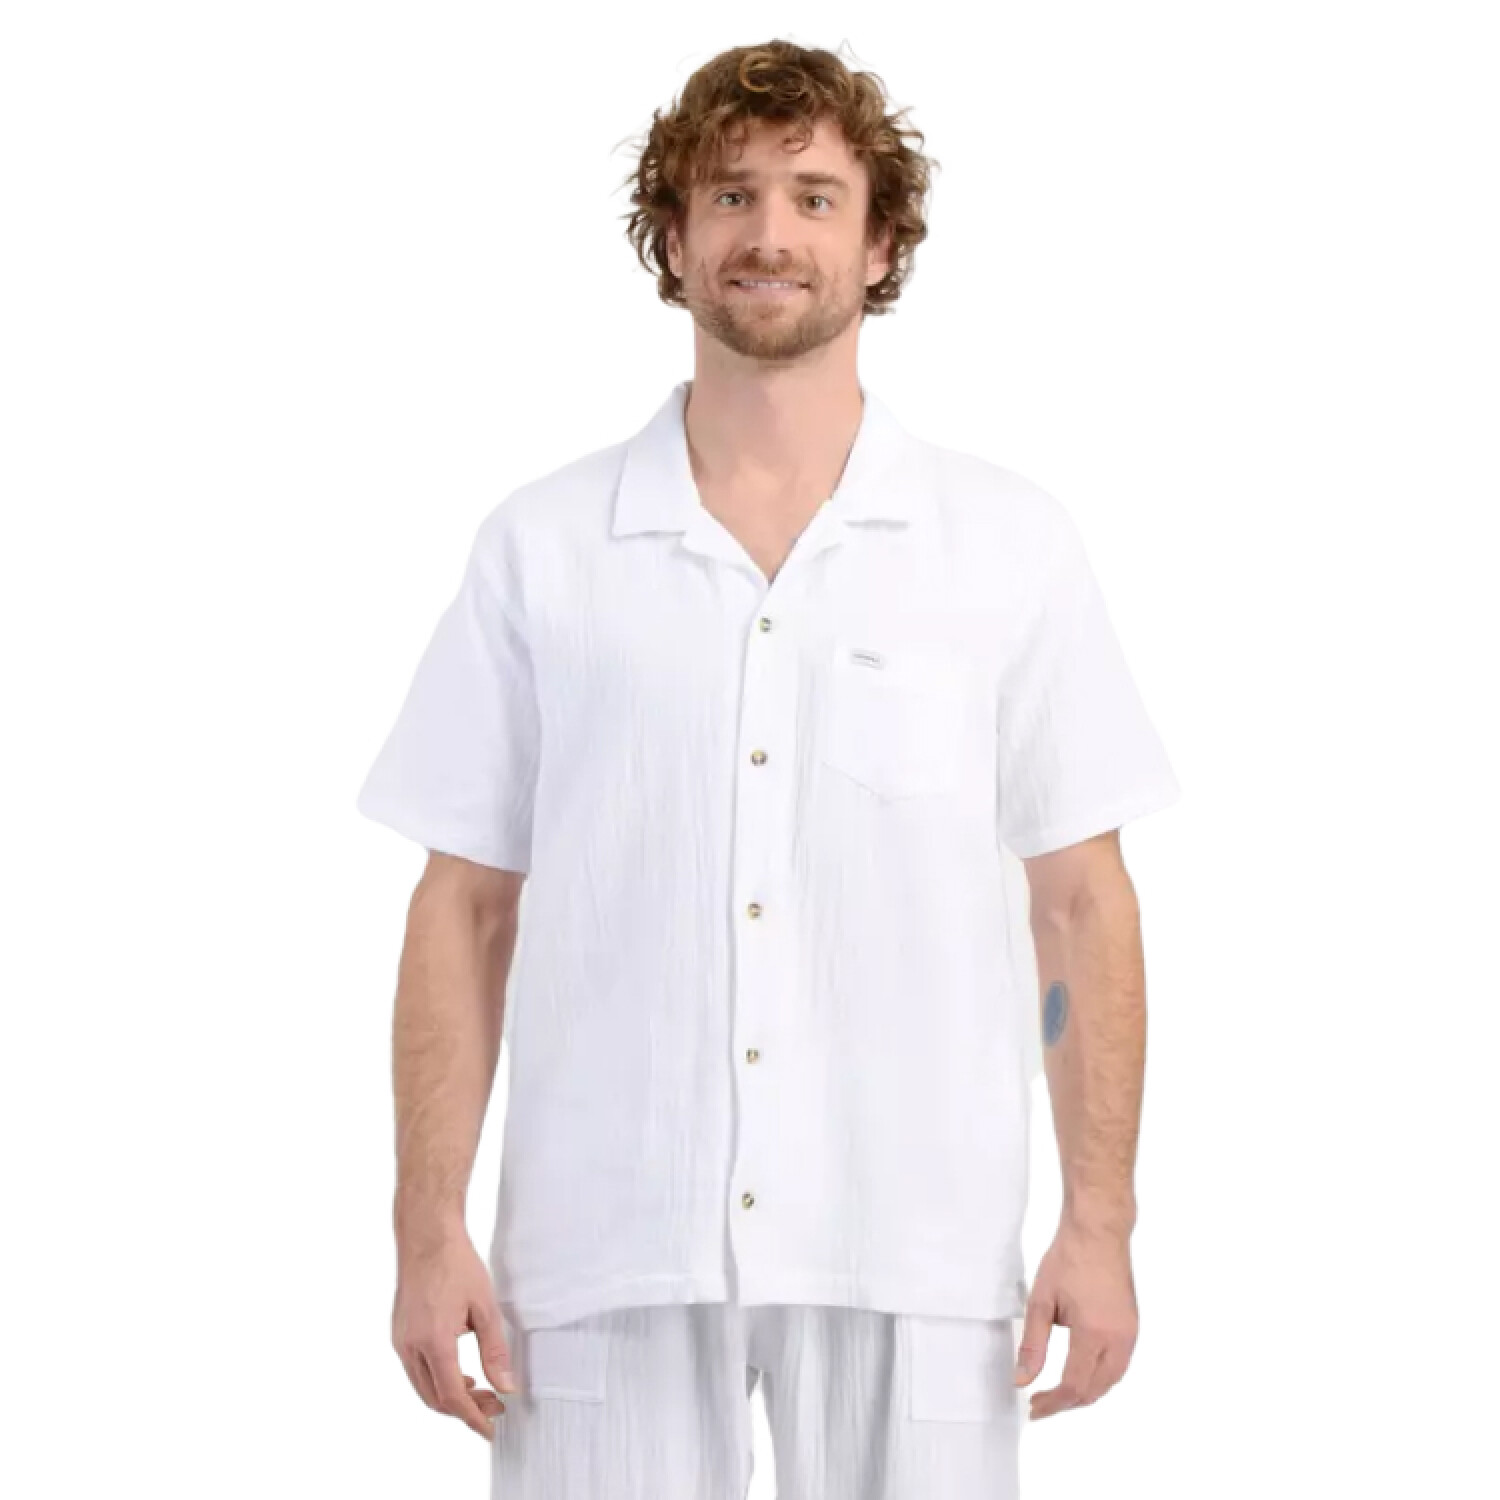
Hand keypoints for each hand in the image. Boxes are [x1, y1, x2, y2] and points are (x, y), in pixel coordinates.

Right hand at [392, 1226, 517, 1440]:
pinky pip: (416, 1370)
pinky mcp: (399, 1333)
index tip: (491, 1428)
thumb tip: (505, 1386)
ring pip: (423, 1387)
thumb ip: (495, 1351)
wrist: (427, 1235)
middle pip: (435, 1399)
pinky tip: (459, 1372)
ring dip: (450, 1396)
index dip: (473, 1417)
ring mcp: (401, 1340)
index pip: (452, 1397)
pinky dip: (437, 1380)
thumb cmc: (457, 1265)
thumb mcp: (485, 1307)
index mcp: (434, 1342)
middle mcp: (411, 1346)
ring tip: (480, 1391)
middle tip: (494, 1406)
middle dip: (465, 1409)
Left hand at [1012, 1220, 1138, 1419]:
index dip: (1052, 1403)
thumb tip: (1022, 1380)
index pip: (1074, 1386)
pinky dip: (1100, 1377)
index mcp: (1094, 1334)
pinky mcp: (1132, 1325)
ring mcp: (1130, 1333)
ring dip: (1085, 1391)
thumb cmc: (1068, 1258)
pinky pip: (1118, 1364)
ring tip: (1058, 1393)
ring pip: (1110, 1380)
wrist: (1098, 1231)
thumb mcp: (1041, 1301)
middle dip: (1068, 1402)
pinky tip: (1081, 1372)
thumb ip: (1032, 1345)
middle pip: (1095, 1390)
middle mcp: (1119, 1339)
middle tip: (1041, 1403)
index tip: (1033, 1407)